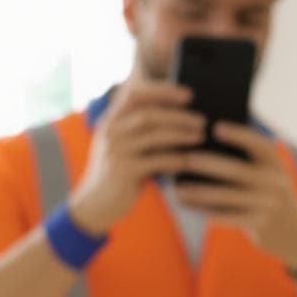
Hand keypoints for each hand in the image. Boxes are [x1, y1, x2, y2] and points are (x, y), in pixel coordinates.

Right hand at [67, 80, 204, 236]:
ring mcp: (116, 151)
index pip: (135, 95)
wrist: (95, 204)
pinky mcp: (123, 171)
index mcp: (111, 120)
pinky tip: (188, 160)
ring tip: (200, 136)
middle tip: (201, 119)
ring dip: (181, 134)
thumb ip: (138, 128)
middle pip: (148, 114)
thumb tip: (178, 114)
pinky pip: (156, 161)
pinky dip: (175, 159)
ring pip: (154, 135)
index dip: (162, 91)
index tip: (188, 94)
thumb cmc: (117, 172)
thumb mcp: (122, 145)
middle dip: (178, 115)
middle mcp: (111, 132)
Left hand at [171, 123, 296, 270]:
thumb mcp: (268, 174)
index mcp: (275, 163)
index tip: (216, 126)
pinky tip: (186, 205)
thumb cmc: (269, 195)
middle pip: (237, 171)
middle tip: (186, 158)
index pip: (258, 144)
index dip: (238, 135)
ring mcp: (268, 204)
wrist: (296, 234)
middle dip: (210, 164)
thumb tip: (205, 143)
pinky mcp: (259, 224)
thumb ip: (246, 159)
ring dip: (199, 192)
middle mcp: (274, 182)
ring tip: (178, 189)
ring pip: (227, 196)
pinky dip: (203, 211)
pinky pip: (226, 217)